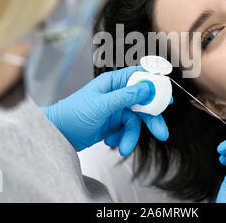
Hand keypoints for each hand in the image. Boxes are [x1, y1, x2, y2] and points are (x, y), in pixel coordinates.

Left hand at [41, 66, 169, 155]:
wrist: (58, 135)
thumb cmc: (73, 114)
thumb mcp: (101, 105)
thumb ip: (126, 97)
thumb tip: (147, 87)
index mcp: (113, 83)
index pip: (139, 76)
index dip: (155, 84)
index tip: (167, 95)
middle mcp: (116, 94)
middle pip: (143, 103)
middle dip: (151, 119)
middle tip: (161, 133)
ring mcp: (115, 110)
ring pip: (135, 121)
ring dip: (131, 136)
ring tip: (124, 147)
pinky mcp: (113, 124)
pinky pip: (127, 130)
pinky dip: (122, 138)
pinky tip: (110, 141)